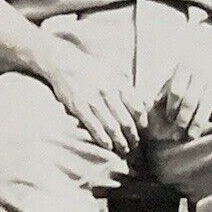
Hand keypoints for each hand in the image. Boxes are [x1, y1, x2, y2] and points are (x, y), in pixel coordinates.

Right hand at [40, 37, 145, 157]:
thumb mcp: (113, 72)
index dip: (142, 121)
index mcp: (119, 83)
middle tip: (135, 144)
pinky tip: (108, 146)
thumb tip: (147, 103)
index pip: (137, 107)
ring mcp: (93, 100)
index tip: (142, 129)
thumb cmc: (91, 69)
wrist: (64, 62)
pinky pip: (94, 127)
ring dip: (120, 141)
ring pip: (112, 127)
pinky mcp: (79, 107)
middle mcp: (108, 92)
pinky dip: (103, 139)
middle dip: (132, 136)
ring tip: (124, 149)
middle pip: (126, 121)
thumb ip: (129, 88)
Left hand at [159, 24, 211, 139]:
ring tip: (192, 135)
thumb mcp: (182, 63)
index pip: (176, 90)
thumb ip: (169, 82)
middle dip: (183, 119)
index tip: (169, 119)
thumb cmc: (200, 56)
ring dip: (199, 122)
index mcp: (186, 65)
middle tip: (178, 135)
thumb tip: (154, 102)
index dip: (171, 106)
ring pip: (207, 103)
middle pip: (190, 100)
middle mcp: (201, 71)